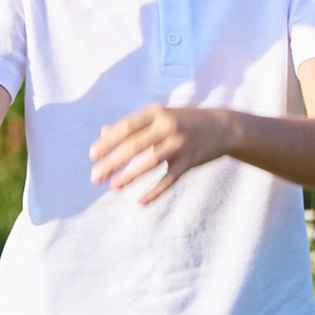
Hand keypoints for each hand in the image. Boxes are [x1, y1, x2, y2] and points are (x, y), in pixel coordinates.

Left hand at [90, 101, 239, 204]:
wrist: (222, 127)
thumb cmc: (182, 121)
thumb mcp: (158, 117)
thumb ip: (132, 125)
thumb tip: (103, 134)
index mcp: (156, 113)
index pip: (126, 127)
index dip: (108, 142)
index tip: (92, 156)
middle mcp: (168, 126)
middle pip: (135, 145)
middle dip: (113, 162)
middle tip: (95, 177)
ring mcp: (180, 144)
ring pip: (151, 163)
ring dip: (130, 176)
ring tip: (113, 187)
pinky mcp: (190, 161)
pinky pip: (170, 179)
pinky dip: (155, 192)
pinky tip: (140, 202)